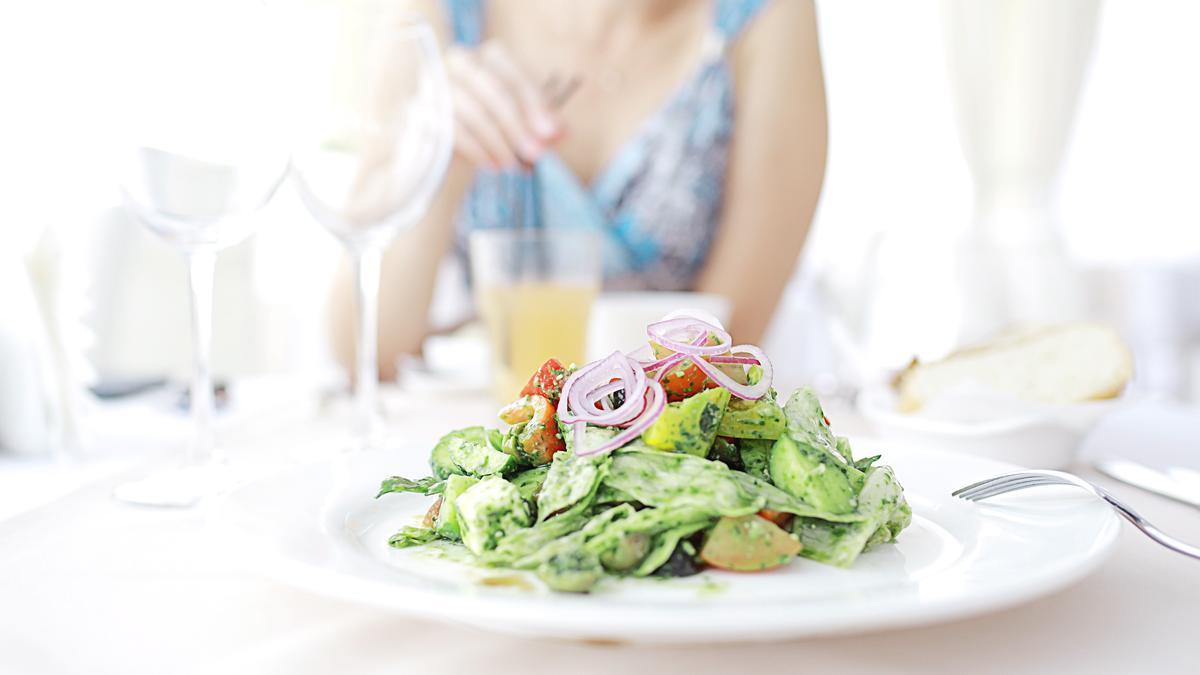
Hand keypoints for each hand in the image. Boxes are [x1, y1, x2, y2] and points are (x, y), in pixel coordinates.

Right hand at [445, 42, 561, 169]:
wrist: (449, 148)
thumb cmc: (493, 130)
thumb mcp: (522, 127)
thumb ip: (542, 126)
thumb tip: (562, 133)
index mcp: (488, 57)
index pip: (513, 75)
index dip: (535, 104)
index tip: (552, 133)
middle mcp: (459, 62)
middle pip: (492, 89)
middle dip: (518, 125)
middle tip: (536, 154)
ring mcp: (436, 84)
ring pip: (473, 110)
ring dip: (499, 142)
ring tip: (513, 166)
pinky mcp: (421, 110)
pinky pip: (453, 130)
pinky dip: (478, 150)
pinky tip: (493, 166)